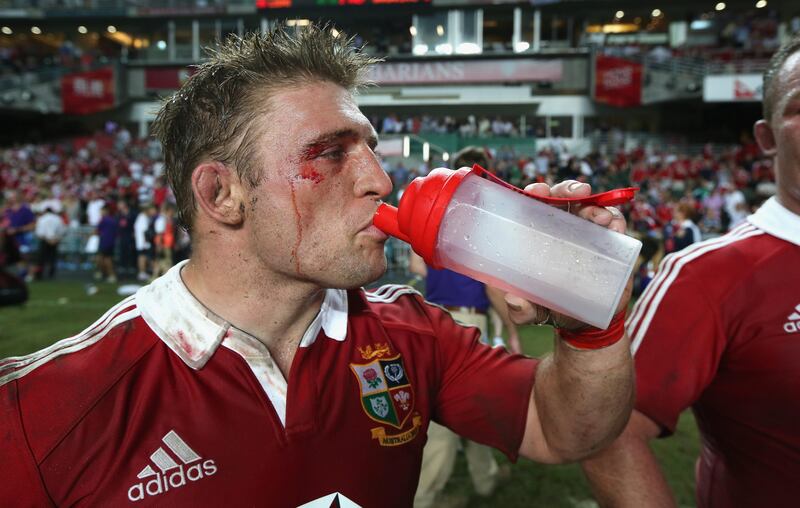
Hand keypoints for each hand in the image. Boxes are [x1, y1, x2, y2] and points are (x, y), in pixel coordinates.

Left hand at [504, 180, 632, 331]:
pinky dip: (616, 220)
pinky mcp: (609, 244)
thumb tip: (514, 301)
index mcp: (538, 235)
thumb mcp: (533, 311)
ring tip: (601, 218)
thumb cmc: (553, 307)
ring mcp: (587, 234)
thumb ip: (522, 309)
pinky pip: (615, 223)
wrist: (586, 324)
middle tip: (578, 193)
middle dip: (569, 189)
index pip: (534, 205)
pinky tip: (615, 227)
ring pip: (591, 207)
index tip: (537, 191)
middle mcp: (562, 229)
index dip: (535, 192)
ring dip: (596, 206)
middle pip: (564, 198)